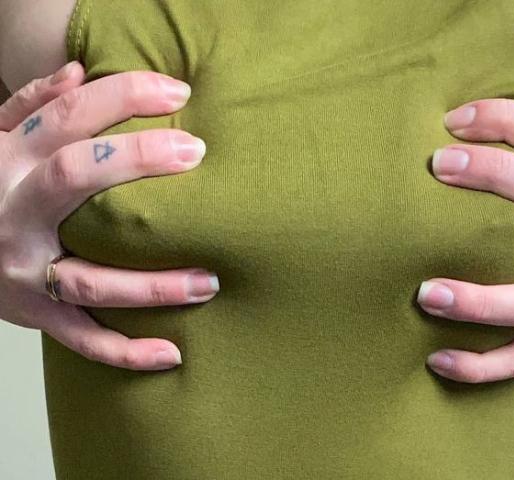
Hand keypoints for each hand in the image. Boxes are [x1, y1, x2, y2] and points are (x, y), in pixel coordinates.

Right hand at [0, 61, 218, 370]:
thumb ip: (30, 106)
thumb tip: (77, 72)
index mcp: (8, 161)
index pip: (66, 118)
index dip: (121, 97)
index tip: (179, 91)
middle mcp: (13, 212)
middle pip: (73, 177)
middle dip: (136, 160)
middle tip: (196, 153)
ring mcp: (24, 269)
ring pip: (90, 277)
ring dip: (152, 284)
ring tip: (209, 281)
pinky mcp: (33, 312)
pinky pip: (81, 337)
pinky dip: (125, 352)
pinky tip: (172, 354)